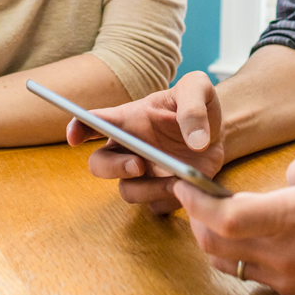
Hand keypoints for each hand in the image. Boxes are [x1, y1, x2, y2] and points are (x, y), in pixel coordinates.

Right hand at [68, 71, 224, 213]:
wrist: (220, 131)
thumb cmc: (201, 105)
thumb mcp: (199, 89)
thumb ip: (194, 108)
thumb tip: (195, 142)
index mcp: (130, 119)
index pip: (93, 122)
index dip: (77, 129)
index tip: (74, 137)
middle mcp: (130, 147)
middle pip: (99, 164)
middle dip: (112, 168)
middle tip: (138, 165)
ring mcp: (144, 173)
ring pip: (126, 190)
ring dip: (147, 189)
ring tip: (176, 180)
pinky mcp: (161, 192)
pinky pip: (155, 205)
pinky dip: (169, 200)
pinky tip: (187, 188)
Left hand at [174, 134, 294, 294]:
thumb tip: (283, 180)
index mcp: (293, 217)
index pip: (225, 217)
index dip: (195, 202)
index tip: (183, 184)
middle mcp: (285, 254)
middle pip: (216, 244)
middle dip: (196, 219)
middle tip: (192, 198)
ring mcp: (290, 279)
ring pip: (230, 264)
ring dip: (214, 240)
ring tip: (214, 217)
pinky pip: (254, 276)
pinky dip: (240, 255)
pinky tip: (248, 237)